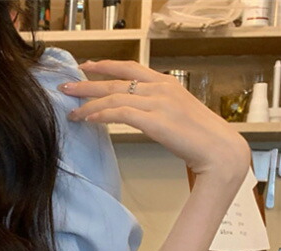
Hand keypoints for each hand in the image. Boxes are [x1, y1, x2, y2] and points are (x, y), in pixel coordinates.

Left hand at [59, 58, 250, 180]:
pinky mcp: (156, 121)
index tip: (84, 67)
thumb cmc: (198, 137)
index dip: (104, 66)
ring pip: (114, 98)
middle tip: (65, 87)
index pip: (129, 68)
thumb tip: (134, 112)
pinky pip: (121, 114)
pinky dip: (102, 115)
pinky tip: (88, 119)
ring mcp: (158, 103)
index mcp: (165, 83)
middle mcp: (160, 88)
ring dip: (89, 105)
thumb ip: (154, 108)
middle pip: (115, 82)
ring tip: (71, 112)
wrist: (218, 150)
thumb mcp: (174, 113)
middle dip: (86, 84)